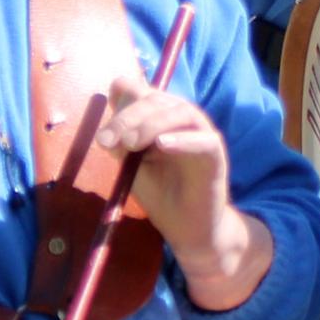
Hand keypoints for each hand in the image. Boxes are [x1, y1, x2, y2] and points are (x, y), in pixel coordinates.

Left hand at [95, 71, 269, 309]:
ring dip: (151, 124)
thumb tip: (105, 129)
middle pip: (157, 100)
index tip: (103, 136)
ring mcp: (201, 134)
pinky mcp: (216, 155)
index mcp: (161, 117)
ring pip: (180, 113)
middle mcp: (183, 119)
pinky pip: (203, 140)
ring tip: (131, 143)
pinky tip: (162, 145)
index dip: (122, 103)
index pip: (143, 92)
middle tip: (107, 141)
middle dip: (128, 117)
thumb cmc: (160, 194)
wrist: (186, 228)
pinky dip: (182, 140)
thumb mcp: (131, 165)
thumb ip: (121, 143)